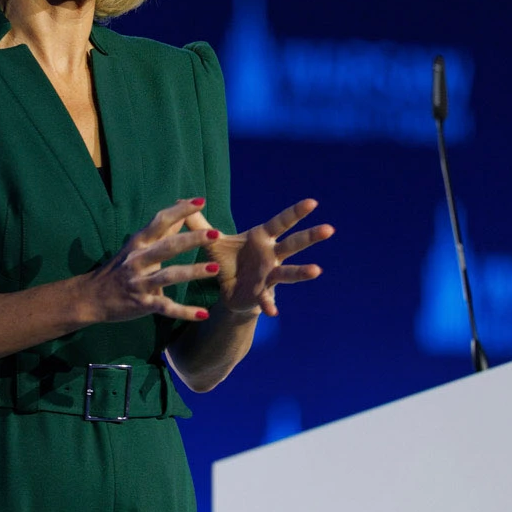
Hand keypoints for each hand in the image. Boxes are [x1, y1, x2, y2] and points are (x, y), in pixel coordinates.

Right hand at [85, 198, 222, 323]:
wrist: (90, 297)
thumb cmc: (118, 268)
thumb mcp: (136, 246)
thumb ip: (161, 231)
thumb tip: (180, 210)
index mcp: (138, 243)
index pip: (160, 222)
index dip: (180, 211)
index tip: (200, 201)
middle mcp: (138, 260)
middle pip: (167, 247)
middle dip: (191, 240)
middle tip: (215, 234)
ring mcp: (139, 282)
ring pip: (168, 275)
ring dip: (192, 272)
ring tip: (215, 269)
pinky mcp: (142, 304)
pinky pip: (166, 307)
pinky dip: (184, 312)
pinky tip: (203, 314)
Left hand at [188, 199, 332, 317]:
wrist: (228, 290)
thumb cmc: (227, 260)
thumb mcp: (211, 241)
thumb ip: (198, 222)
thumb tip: (181, 200)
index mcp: (262, 238)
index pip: (281, 222)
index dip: (296, 212)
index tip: (313, 202)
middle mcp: (271, 255)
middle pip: (294, 244)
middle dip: (310, 236)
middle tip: (329, 229)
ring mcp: (270, 275)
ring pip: (289, 272)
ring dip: (302, 272)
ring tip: (317, 270)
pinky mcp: (261, 293)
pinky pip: (266, 299)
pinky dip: (269, 304)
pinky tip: (273, 312)